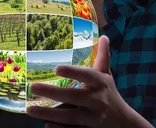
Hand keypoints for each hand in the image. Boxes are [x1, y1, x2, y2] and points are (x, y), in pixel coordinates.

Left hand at [26, 35, 150, 127]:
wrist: (125, 124)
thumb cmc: (109, 95)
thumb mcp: (106, 76)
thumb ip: (103, 57)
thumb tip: (104, 36)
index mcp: (101, 84)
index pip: (87, 76)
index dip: (73, 72)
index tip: (56, 68)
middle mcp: (97, 101)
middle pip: (74, 96)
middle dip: (53, 92)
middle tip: (32, 87)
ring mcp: (93, 118)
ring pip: (70, 116)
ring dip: (50, 113)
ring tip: (30, 109)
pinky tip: (46, 126)